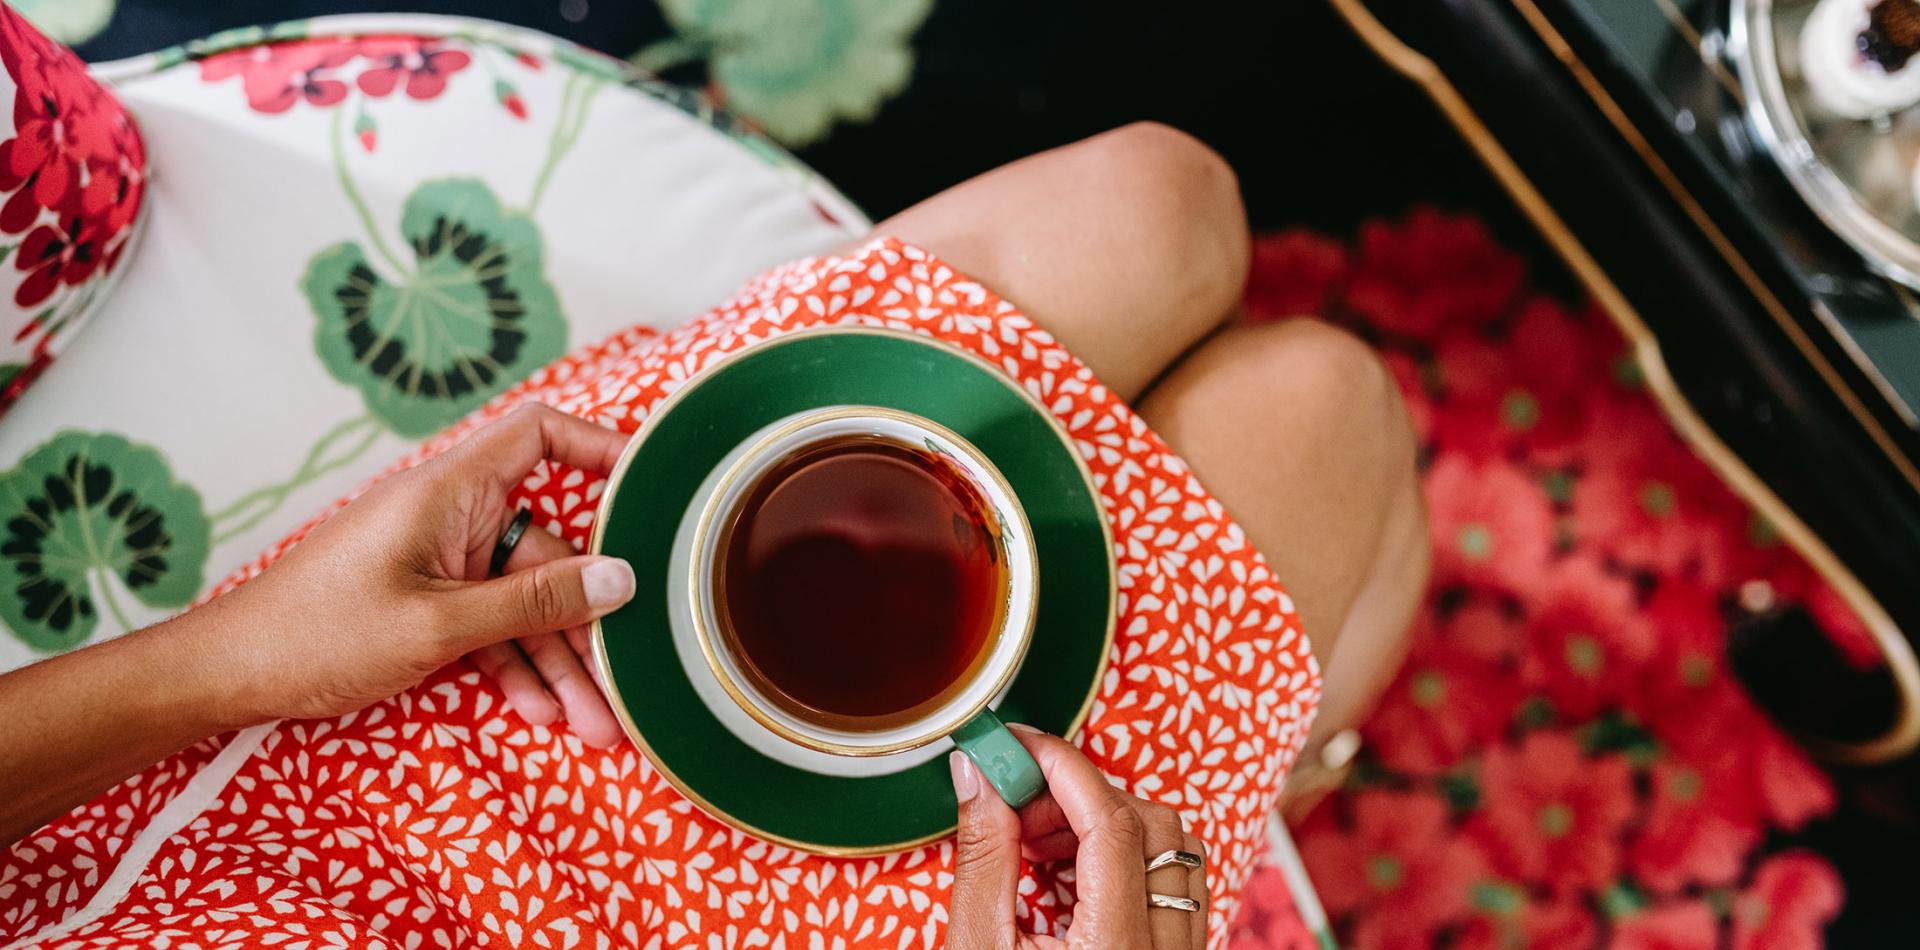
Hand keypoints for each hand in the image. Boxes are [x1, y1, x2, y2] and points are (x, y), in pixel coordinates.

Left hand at [209, 404, 636, 745]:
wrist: (229, 675)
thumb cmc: (319, 634)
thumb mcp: (439, 625)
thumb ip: (534, 602)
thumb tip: (622, 578)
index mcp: (451, 490)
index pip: (540, 435)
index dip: (601, 446)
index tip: (654, 484)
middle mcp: (452, 515)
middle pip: (548, 550)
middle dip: (588, 620)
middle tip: (631, 676)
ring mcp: (440, 560)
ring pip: (524, 601)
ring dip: (559, 662)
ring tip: (597, 726)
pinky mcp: (426, 600)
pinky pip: (491, 624)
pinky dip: (516, 665)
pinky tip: (545, 713)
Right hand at [946, 726, 1209, 948]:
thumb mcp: (976, 945)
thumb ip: (984, 857)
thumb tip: (979, 775)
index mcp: (1116, 948)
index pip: (1111, 824)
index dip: (1063, 768)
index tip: (1021, 745)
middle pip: (1151, 824)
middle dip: (1079, 797)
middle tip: (1017, 805)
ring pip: (1175, 847)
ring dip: (1109, 824)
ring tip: (1042, 844)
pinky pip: (1177, 882)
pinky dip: (1130, 857)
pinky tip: (1076, 870)